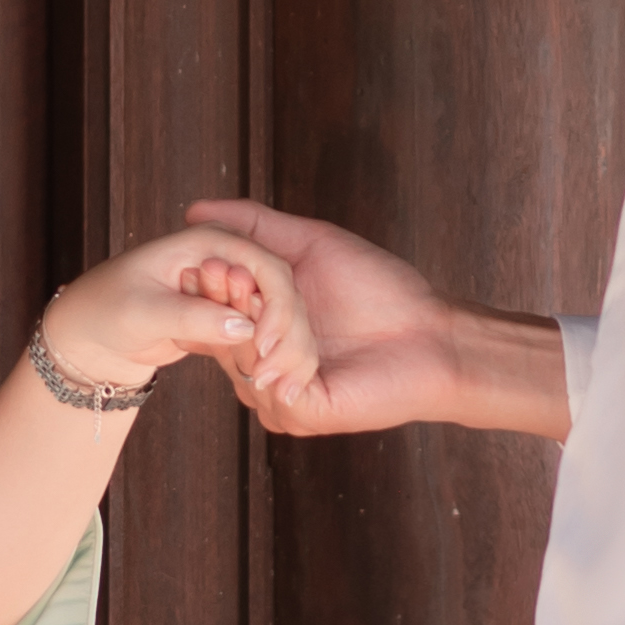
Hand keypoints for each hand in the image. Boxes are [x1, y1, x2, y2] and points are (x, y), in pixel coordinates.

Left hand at [37, 226, 315, 407]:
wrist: (90, 335)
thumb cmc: (105, 311)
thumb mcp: (144, 313)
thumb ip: (193, 317)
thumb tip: (245, 326)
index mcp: (206, 240)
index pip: (264, 264)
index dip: (277, 303)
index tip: (270, 345)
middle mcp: (224, 257)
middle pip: (278, 288)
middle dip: (286, 330)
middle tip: (276, 373)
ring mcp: (227, 285)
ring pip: (274, 312)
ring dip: (281, 347)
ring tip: (273, 383)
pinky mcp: (225, 313)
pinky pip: (259, 331)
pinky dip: (266, 355)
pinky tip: (265, 381)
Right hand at [181, 201, 569, 446]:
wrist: (430, 333)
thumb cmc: (379, 288)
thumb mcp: (309, 245)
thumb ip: (256, 227)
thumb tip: (194, 210)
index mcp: (257, 331)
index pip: (209, 313)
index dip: (205, 288)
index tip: (207, 262)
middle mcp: (261, 366)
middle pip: (218, 339)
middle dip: (225, 307)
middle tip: (233, 279)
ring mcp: (279, 395)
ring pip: (243, 366)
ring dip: (262, 332)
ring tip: (283, 309)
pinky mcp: (302, 414)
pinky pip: (272, 392)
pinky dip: (283, 362)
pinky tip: (298, 348)